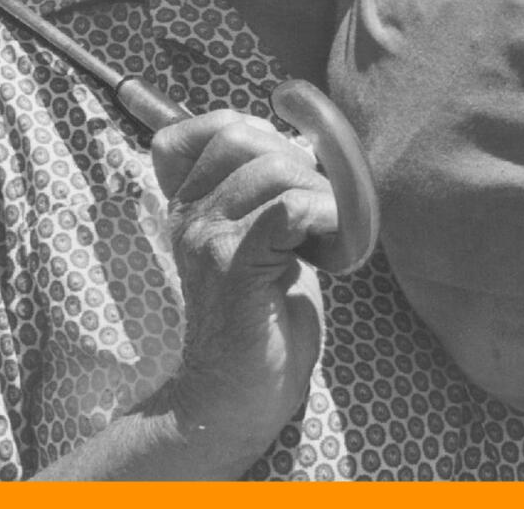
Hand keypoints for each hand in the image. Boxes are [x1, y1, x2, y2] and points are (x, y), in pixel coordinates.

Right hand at [150, 109, 336, 469]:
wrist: (238, 396)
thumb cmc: (264, 317)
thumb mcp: (261, 239)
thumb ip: (269, 192)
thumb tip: (315, 144)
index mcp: (191, 202)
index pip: (214, 126)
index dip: (264, 131)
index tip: (293, 168)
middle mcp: (190, 213)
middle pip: (245, 136)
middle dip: (298, 158)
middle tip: (318, 205)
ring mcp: (207, 238)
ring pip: (275, 170)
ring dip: (320, 192)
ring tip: (327, 231)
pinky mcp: (235, 265)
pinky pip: (289, 208)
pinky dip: (325, 213)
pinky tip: (333, 241)